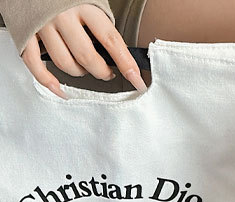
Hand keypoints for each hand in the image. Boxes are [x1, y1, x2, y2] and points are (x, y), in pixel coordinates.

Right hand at [21, 4, 146, 97]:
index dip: (126, 64)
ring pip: (64, 64)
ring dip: (79, 73)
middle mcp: (62, 16)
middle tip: (107, 72)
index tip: (137, 80)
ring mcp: (42, 25)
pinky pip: (35, 64)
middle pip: (87, 58)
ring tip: (85, 68)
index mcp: (83, 5)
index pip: (111, 41)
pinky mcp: (25, 33)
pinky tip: (59, 89)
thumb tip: (118, 54)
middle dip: (102, 72)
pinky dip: (47, 81)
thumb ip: (101, 23)